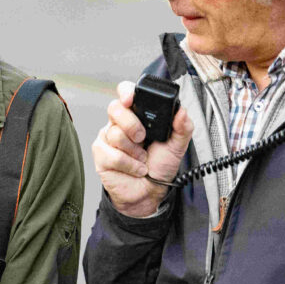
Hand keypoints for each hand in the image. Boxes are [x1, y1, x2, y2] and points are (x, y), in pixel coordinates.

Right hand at [92, 80, 193, 216]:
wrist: (150, 192)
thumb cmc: (160, 166)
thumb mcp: (177, 145)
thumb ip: (183, 127)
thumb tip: (181, 111)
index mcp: (137, 114)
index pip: (125, 92)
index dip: (126, 92)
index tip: (132, 99)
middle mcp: (120, 123)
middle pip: (115, 108)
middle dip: (132, 125)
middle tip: (143, 138)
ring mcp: (108, 138)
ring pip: (115, 134)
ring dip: (134, 151)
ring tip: (142, 158)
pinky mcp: (101, 155)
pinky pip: (112, 154)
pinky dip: (129, 164)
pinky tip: (136, 168)